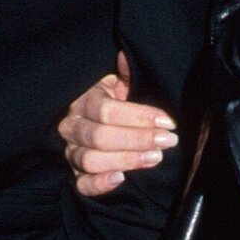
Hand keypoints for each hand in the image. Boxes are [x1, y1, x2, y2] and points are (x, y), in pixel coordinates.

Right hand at [56, 52, 177, 196]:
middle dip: (137, 139)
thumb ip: (126, 71)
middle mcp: (72, 125)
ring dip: (126, 160)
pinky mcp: (76, 173)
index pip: (106, 110)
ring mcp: (71, 150)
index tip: (167, 122)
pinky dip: (99, 184)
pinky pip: (82, 184)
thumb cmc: (117, 98)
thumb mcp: (121, 81)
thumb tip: (126, 56)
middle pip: (99, 137)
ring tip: (155, 157)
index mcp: (83, 100)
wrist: (102, 119)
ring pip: (90, 160)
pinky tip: (121, 179)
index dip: (138, 117)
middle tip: (167, 141)